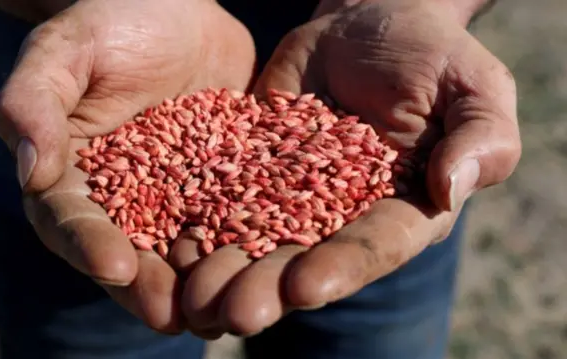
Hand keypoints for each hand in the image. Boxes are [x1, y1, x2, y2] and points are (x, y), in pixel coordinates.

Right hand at [0, 0, 255, 333]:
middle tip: (175, 316)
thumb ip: (35, 104)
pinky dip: (247, 241)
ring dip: (201, 282)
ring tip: (223, 312)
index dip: (90, 246)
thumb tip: (29, 172)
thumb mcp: (65, 50)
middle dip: (151, 286)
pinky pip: (235, 214)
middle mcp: (126, 195)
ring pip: (185, 245)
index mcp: (76, 173)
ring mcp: (177, 191)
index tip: (116, 267)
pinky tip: (267, 263)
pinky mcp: (223, 180)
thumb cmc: (110, 18)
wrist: (175, 4)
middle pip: (132, 250)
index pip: (74, 221)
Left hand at [173, 0, 520, 336]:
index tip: (306, 286)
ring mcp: (294, 195)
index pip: (375, 245)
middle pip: (307, 258)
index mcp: (403, 208)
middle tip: (236, 314)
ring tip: (195, 298)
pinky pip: (225, 197)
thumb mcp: (473, 85)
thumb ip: (480, 138)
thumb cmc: (433, 53)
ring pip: (258, 239)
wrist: (369, 23)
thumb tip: (449, 188)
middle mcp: (345, 214)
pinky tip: (172, 248)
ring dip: (227, 271)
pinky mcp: (256, 167)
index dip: (342, 268)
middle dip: (271, 287)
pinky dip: (200, 223)